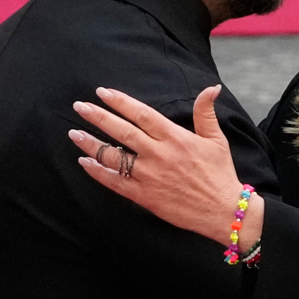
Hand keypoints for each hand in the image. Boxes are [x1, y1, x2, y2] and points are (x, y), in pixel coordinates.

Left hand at [68, 85, 262, 245]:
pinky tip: (84, 162)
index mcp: (175, 137)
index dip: (120, 102)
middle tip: (80, 106)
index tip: (103, 93)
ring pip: (114, 156)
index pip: (141, 114)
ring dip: (91, 144)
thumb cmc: (220, 174)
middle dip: (98, 117)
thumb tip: (210, 88)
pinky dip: (98, 172)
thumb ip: (206, 112)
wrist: (223, 211)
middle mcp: (159, 154)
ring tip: (74, 132)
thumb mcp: (216, 139)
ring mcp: (149, 176)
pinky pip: (115, 182)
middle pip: (122, 131)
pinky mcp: (145, 196)